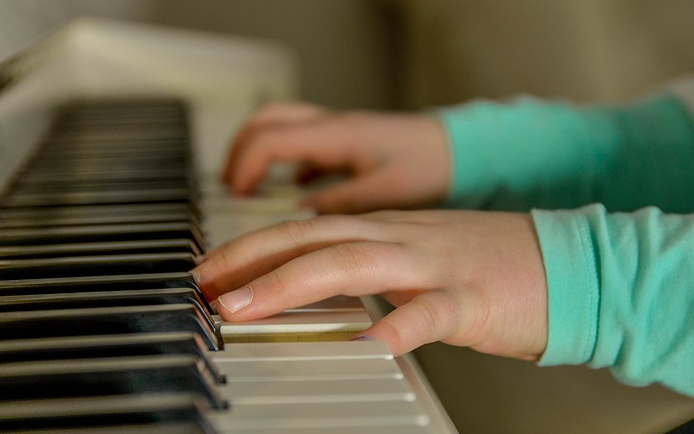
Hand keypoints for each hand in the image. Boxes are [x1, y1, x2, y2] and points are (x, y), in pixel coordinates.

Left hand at [191, 210, 548, 359]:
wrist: (571, 264)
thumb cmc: (494, 268)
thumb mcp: (423, 257)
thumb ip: (374, 266)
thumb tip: (320, 286)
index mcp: (389, 230)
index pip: (306, 229)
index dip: (252, 246)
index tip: (211, 270)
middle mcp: (401, 239)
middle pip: (313, 238)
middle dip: (250, 260)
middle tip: (204, 287)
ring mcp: (435, 265)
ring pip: (353, 264)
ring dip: (291, 282)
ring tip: (244, 306)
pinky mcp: (472, 299)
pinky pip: (430, 311)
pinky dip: (396, 325)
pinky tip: (368, 342)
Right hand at [222, 102, 451, 213]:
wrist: (464, 152)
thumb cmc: (433, 167)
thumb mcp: (387, 193)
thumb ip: (341, 205)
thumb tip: (300, 219)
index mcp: (337, 136)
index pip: (269, 141)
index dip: (244, 169)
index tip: (235, 199)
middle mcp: (333, 128)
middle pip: (265, 124)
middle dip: (239, 153)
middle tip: (229, 190)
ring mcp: (339, 134)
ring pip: (282, 130)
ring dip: (259, 155)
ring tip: (248, 192)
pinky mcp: (350, 146)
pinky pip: (305, 146)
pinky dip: (287, 165)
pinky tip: (290, 194)